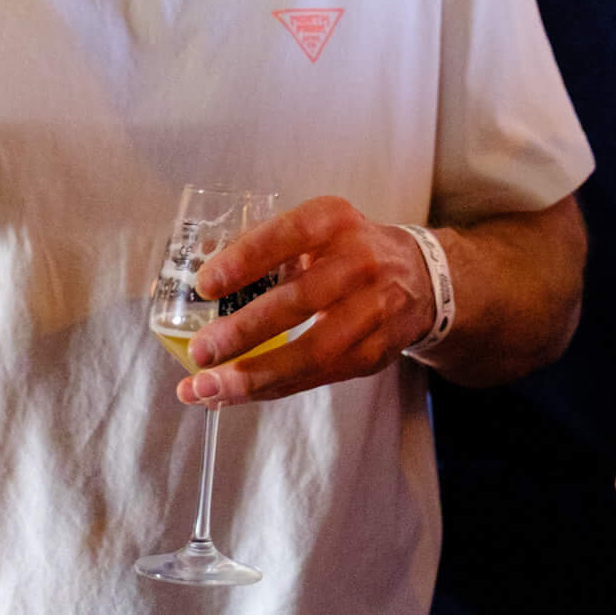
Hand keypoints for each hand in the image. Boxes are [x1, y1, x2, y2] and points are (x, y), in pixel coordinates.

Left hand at [172, 195, 433, 406]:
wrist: (420, 278)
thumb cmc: (345, 250)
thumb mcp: (314, 228)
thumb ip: (260, 245)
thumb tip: (194, 264)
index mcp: (334, 221)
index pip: (287, 236)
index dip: (244, 260)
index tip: (204, 285)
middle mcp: (359, 262)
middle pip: (300, 301)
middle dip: (244, 331)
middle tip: (200, 351)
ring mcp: (373, 311)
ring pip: (312, 351)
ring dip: (254, 375)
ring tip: (206, 388)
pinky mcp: (374, 353)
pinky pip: (318, 377)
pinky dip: (272, 389)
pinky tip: (234, 395)